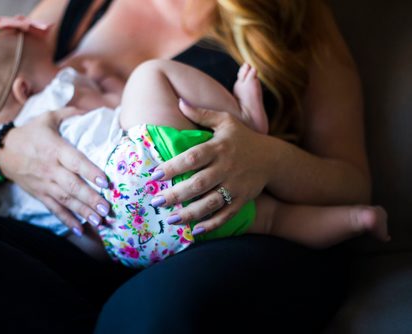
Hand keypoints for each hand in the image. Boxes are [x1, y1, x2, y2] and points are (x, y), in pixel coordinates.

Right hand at [0, 107, 110, 234]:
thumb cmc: (31, 133)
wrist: (2, 150)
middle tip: (107, 208)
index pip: (75, 161)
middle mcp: (51, 168)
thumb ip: (70, 113)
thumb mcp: (48, 117)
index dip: (90, 171)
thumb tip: (91, 110)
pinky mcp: (40, 194)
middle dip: (90, 198)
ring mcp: (45, 184)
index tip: (105, 181)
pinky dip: (67, 220)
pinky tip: (80, 230)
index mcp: (55, 149)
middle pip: (72, 185)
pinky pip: (54, 209)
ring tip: (99, 220)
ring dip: (83, 211)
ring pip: (66, 200)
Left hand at [151, 100, 276, 234]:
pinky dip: (212, 224)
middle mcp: (226, 167)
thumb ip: (202, 114)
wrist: (272, 158)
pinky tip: (196, 230)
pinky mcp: (242, 199)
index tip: (154, 174)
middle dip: (176, 194)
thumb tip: (180, 102)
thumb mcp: (225, 121)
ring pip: (210, 202)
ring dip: (190, 213)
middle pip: (198, 183)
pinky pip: (226, 215)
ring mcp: (235, 186)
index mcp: (218, 147)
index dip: (173, 166)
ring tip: (170, 219)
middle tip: (156, 202)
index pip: (192, 158)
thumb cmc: (242, 138)